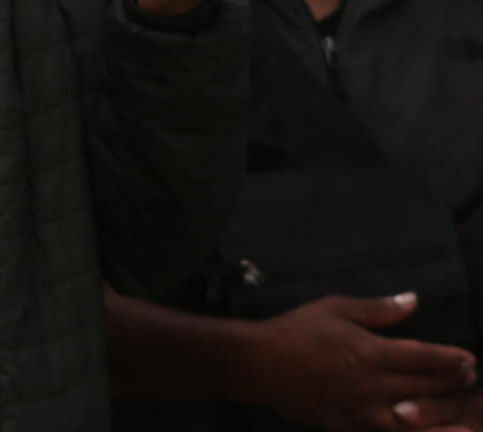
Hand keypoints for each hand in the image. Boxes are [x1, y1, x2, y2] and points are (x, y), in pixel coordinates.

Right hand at [243, 293, 475, 430]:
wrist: (258, 364)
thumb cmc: (295, 331)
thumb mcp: (334, 308)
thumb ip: (378, 309)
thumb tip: (413, 300)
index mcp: (371, 352)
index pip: (425, 357)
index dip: (452, 360)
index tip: (470, 360)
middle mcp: (374, 386)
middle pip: (426, 388)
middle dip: (453, 385)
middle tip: (470, 381)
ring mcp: (363, 411)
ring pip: (415, 421)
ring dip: (442, 418)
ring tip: (463, 418)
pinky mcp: (350, 427)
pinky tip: (423, 431)